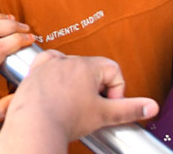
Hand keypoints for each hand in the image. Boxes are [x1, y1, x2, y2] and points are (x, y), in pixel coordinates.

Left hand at [0, 51, 157, 148]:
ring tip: (74, 102)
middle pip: (92, 69)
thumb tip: (150, 106)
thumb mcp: (106, 114)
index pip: (113, 70)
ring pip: (70, 67)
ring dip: (76, 82)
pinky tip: (56, 89)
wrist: (35, 124)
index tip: (108, 106)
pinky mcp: (33, 71)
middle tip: (92, 107)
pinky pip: (48, 66)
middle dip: (97, 88)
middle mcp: (65, 60)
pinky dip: (55, 76)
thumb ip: (130, 108)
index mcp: (85, 66)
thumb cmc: (67, 117)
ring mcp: (47, 64)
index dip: (117, 90)